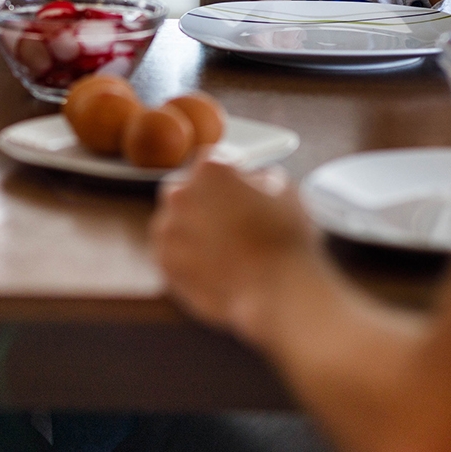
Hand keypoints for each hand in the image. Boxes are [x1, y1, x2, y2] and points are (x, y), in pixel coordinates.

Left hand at [151, 158, 320, 342]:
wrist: (275, 291)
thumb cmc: (284, 241)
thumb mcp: (286, 191)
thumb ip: (261, 178)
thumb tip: (253, 182)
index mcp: (211, 171)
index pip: (212, 160)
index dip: (228, 172)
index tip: (236, 185)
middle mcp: (182, 195)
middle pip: (186, 188)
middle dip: (203, 199)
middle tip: (228, 219)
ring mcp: (169, 230)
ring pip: (174, 221)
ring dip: (192, 228)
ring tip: (222, 247)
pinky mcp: (164, 263)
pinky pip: (171, 252)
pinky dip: (186, 256)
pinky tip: (212, 265)